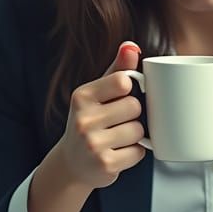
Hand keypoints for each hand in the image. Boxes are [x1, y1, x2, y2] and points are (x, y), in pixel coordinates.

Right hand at [53, 41, 146, 190]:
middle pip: (135, 107)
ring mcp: (93, 144)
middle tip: (117, 122)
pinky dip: (134, 153)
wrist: (73, 163)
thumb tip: (131, 46)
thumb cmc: (90, 122)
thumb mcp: (98, 94)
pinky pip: (138, 152)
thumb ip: (117, 70)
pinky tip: (118, 152)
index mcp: (82, 96)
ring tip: (117, 138)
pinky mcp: (105, 164)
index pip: (123, 81)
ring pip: (139, 130)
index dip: (128, 90)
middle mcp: (83, 120)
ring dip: (135, 135)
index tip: (121, 96)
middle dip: (132, 115)